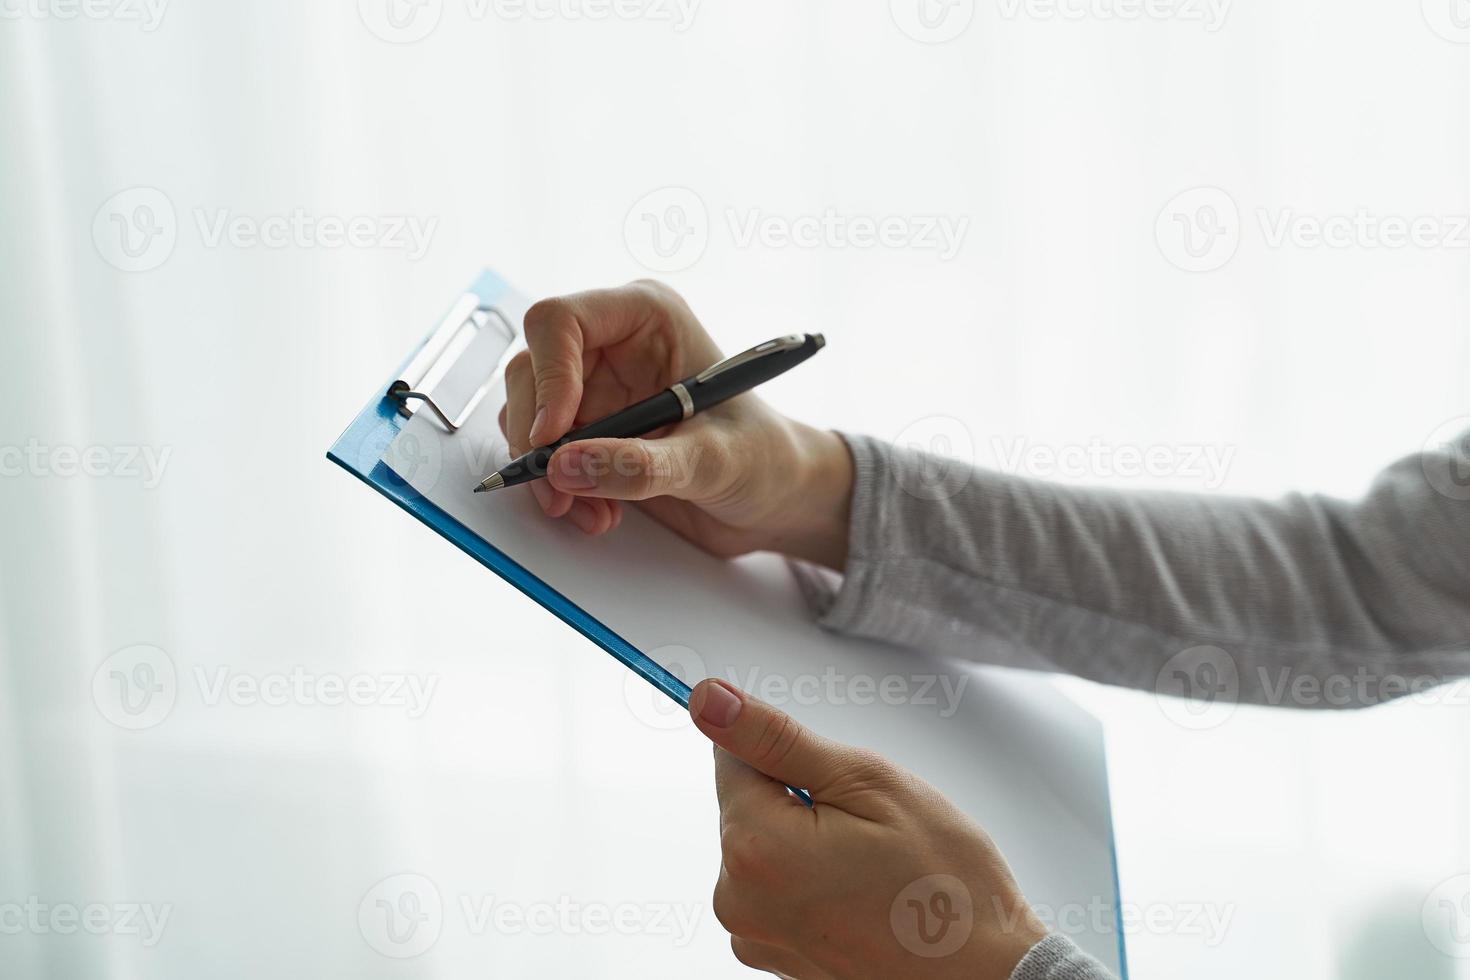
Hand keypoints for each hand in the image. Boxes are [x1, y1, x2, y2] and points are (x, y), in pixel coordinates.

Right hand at [499, 281, 852, 568]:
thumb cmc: (765, 457)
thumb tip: (566, 466)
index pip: (560, 321)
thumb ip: (642, 465)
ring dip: (547, 472)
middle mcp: (612, 345)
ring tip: (592, 510)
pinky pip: (543, 452)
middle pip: (530, 371)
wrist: (776, 499)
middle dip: (537, 437)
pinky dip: (559, 488)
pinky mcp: (588, 431)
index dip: (547, 377)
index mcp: (647, 318)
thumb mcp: (712, 461)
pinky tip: (597, 511)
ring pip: (528, 415)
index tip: (554, 437)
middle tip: (558, 490)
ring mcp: (595, 388)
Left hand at [688, 679, 1048, 979]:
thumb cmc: (944, 886)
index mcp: (754, 847)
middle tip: (868, 826)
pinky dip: (815, 879)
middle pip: (748, 803)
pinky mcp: (774, 954)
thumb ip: (777, 738)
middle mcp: (737, 899)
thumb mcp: (866, 782)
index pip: (731, 756)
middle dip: (802, 797)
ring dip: (810, 839)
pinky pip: (779, 887)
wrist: (986, 976)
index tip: (830, 773)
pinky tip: (864, 894)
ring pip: (767, 843)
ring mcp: (754, 934)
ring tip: (872, 866)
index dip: (786, 752)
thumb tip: (709, 699)